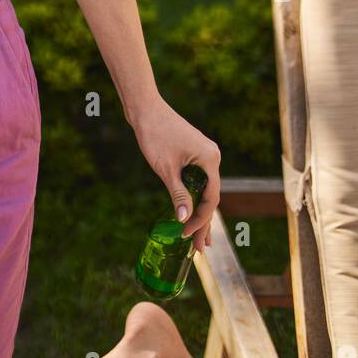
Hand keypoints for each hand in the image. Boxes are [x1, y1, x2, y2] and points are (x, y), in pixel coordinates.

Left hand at [129, 97, 220, 251]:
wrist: (145, 108)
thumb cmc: (154, 134)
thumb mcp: (165, 168)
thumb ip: (177, 194)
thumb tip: (184, 219)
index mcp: (210, 159)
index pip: (211, 198)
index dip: (200, 219)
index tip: (186, 236)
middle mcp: (212, 156)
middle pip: (211, 196)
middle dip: (203, 222)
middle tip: (199, 249)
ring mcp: (204, 154)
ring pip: (205, 190)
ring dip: (200, 212)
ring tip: (200, 239)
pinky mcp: (194, 153)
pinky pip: (198, 181)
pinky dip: (195, 197)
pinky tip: (191, 212)